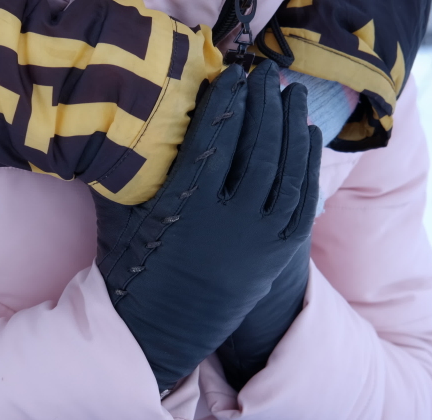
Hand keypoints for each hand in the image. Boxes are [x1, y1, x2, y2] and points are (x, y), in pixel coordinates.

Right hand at [94, 60, 322, 391]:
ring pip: (287, 174)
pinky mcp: (277, 257)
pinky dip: (309, 167)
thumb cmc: (133, 271)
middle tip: (266, 74)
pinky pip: (303, 204)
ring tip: (293, 94)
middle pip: (258, 151)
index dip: (226, 104)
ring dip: (294, 128)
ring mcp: (259, 242)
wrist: (159, 333)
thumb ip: (130, 174)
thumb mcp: (121, 219)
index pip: (214, 142)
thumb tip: (122, 128)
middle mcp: (229, 225)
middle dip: (265, 106)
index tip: (231, 75)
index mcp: (187, 211)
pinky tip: (309, 138)